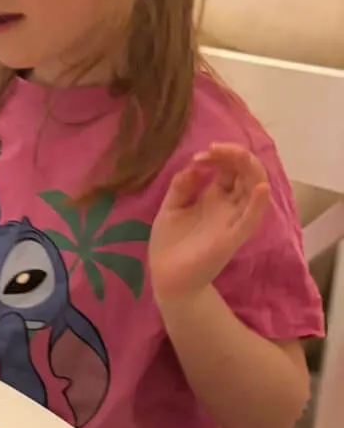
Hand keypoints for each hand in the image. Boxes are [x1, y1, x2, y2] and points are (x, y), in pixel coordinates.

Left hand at [149, 143, 269, 303]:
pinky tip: (259, 187)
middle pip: (245, 174)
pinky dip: (257, 203)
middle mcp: (228, 207)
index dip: (220, 156)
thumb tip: (195, 166)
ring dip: (249, 169)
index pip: (229, 169)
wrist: (167, 278)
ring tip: (236, 154)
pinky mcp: (232, 238)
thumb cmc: (170, 244)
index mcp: (214, 198)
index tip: (200, 156)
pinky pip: (250, 220)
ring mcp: (233, 221)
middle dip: (235, 156)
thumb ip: (182, 186)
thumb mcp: (171, 208)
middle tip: (215, 149)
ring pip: (254, 191)